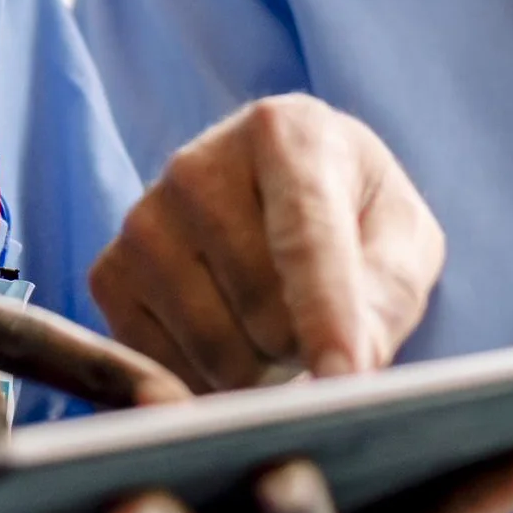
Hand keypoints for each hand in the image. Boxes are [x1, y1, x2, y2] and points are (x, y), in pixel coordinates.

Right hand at [92, 95, 443, 390]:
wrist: (277, 192)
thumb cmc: (353, 214)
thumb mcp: (402, 238)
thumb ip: (386, 294)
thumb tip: (344, 371)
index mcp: (286, 133)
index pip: (306, 239)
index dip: (329, 317)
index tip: (345, 379)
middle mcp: (198, 165)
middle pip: (262, 308)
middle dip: (304, 345)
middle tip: (317, 322)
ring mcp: (143, 218)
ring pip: (212, 347)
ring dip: (259, 369)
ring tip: (273, 326)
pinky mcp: (109, 271)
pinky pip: (161, 364)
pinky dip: (206, 378)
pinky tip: (228, 339)